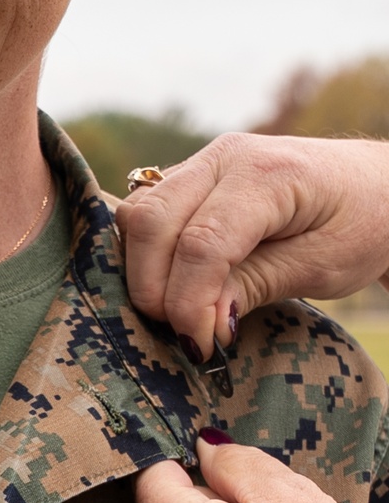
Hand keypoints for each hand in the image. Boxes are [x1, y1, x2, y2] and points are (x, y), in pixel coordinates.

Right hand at [117, 133, 388, 361]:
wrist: (376, 184)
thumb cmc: (362, 224)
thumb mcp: (325, 265)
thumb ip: (258, 285)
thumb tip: (199, 323)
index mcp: (267, 173)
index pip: (202, 241)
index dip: (188, 301)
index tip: (200, 346)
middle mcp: (224, 156)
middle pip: (152, 221)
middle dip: (153, 287)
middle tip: (184, 335)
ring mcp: (202, 160)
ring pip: (138, 213)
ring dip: (144, 270)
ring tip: (179, 312)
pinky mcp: (190, 175)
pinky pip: (145, 210)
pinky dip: (147, 252)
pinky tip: (173, 284)